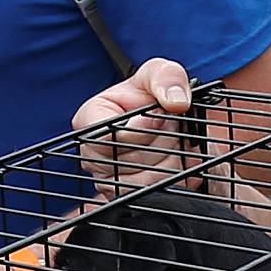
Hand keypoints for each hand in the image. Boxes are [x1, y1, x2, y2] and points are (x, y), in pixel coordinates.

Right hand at [74, 57, 196, 196]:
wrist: (174, 128)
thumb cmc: (155, 98)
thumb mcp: (161, 73)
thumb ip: (167, 76)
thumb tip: (175, 101)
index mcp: (90, 119)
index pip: (104, 136)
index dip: (137, 129)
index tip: (159, 116)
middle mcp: (93, 154)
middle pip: (129, 159)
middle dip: (162, 141)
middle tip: (173, 126)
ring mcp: (108, 180)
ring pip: (146, 180)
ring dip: (173, 159)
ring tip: (176, 142)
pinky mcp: (127, 197)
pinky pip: (156, 195)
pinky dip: (178, 177)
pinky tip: (181, 160)